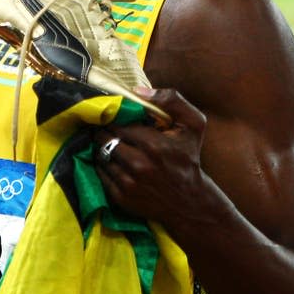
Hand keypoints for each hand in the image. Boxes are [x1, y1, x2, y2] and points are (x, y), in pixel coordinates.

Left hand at [93, 88, 208, 223]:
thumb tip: (138, 91)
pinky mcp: (121, 198)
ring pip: (100, 155)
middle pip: (105, 139)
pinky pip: (100, 174)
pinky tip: (110, 159)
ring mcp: (129, 183)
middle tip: (106, 127)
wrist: (189, 202)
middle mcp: (139, 165)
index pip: (119, 123)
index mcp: (155, 145)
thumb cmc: (188, 158)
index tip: (113, 114)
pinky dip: (102, 164)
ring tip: (107, 142)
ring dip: (101, 147)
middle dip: (104, 130)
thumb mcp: (193, 125)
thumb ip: (172, 101)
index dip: (114, 117)